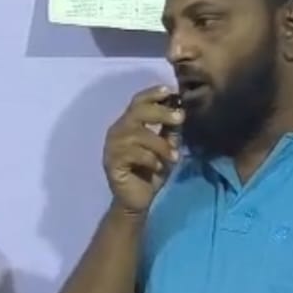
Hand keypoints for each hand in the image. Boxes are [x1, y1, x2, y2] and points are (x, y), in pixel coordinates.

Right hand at [103, 86, 183, 214]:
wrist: (137, 201)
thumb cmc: (150, 172)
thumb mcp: (165, 148)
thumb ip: (169, 130)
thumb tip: (180, 110)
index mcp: (128, 124)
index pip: (138, 102)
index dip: (152, 94)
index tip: (170, 91)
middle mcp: (117, 131)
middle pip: (137, 112)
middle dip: (161, 112)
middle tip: (180, 118)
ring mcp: (112, 147)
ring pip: (138, 134)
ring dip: (159, 144)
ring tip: (173, 157)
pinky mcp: (111, 163)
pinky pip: (133, 154)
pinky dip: (150, 159)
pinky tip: (158, 167)